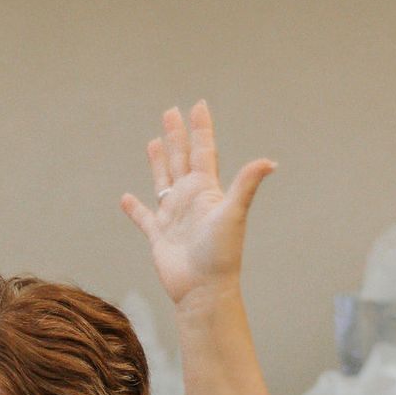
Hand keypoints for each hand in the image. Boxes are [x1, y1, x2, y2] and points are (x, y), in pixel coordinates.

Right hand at [120, 100, 275, 305]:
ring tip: (153, 142)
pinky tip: (125, 198)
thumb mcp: (234, 214)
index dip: (201, 128)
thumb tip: (270, 162)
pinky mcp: (158, 236)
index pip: (203, 151)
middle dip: (177, 136)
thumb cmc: (221, 254)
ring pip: (163, 181)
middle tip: (171, 112)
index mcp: (206, 190)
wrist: (204, 289)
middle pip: (181, 159)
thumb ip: (246, 184)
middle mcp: (190, 199)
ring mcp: (174, 217)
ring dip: (158, 162)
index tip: (199, 105)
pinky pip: (143, 217)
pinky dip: (134, 208)